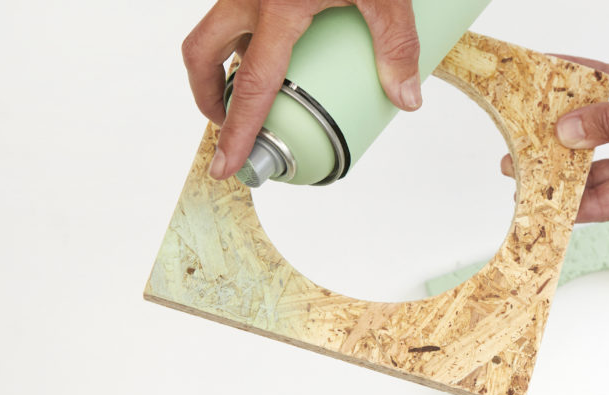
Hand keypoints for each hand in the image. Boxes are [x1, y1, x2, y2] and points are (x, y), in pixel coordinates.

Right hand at [183, 0, 422, 179]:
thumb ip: (396, 43)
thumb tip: (405, 99)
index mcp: (280, 5)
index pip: (254, 85)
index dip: (239, 131)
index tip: (227, 166)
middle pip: (203, 53)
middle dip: (208, 96)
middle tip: (228, 124)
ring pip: (214, 27)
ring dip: (223, 63)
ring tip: (251, 90)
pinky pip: (235, 8)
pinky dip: (245, 33)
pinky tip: (276, 41)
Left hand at [502, 14, 608, 222]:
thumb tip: (566, 133)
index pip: (604, 203)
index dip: (566, 203)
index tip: (531, 200)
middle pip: (595, 166)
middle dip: (558, 160)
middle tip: (518, 156)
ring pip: (599, 124)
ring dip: (569, 116)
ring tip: (530, 114)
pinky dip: (586, 78)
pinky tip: (559, 70)